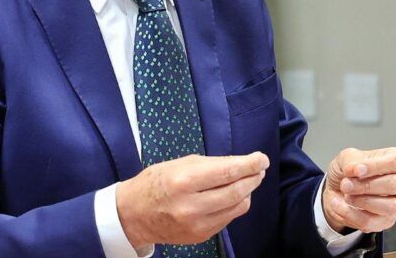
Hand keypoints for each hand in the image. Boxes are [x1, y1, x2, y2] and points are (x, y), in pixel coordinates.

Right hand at [116, 152, 268, 247]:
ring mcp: (197, 224)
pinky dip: (234, 205)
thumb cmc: (155, 183)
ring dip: (247, 192)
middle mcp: (192, 205)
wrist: (134, 215)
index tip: (261, 158)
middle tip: (259, 168)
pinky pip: (228, 218)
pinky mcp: (201, 236)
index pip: (228, 172)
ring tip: (246, 180)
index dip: (250, 164)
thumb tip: (238, 164)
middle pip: (237, 191)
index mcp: (184, 181)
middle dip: (253, 177)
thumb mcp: (178, 164)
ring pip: (238, 207)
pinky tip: (230, 196)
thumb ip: (209, 165)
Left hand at [323, 147, 395, 233]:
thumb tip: (358, 169)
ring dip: (361, 201)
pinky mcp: (386, 222)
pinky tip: (339, 205)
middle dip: (366, 186)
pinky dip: (350, 214)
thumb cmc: (348, 171)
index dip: (375, 166)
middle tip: (345, 184)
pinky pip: (371, 222)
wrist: (337, 191)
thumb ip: (351, 162)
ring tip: (345, 194)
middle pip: (395, 185)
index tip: (357, 170)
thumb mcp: (345, 158)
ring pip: (390, 207)